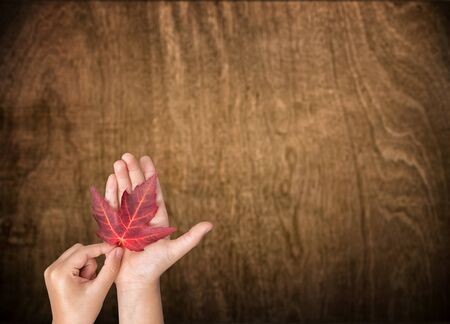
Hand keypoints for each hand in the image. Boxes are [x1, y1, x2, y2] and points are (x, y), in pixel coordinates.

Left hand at [44, 243, 123, 323]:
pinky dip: (82, 269)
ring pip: (77, 255)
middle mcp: (52, 268)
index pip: (84, 251)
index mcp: (60, 272)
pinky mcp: (54, 274)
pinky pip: (73, 261)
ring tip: (88, 284)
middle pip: (79, 250)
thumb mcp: (100, 289)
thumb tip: (118, 250)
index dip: (102, 248)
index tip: (116, 247)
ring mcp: (52, 271)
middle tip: (94, 279)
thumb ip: (111, 268)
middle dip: (92, 261)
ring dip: (88, 266)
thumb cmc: (82, 313)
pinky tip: (83, 283)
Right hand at [105, 153, 212, 322]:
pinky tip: (110, 178)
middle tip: (127, 155)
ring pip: (124, 194)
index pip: (153, 191)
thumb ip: (191, 237)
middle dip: (132, 171)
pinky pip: (112, 206)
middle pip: (137, 188)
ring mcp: (127, 219)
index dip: (150, 174)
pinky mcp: (114, 226)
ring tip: (117, 162)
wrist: (136, 281)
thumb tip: (210, 224)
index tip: (146, 159)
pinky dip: (110, 192)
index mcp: (156, 217)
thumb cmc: (156, 266)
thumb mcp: (176, 250)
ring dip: (121, 178)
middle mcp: (141, 215)